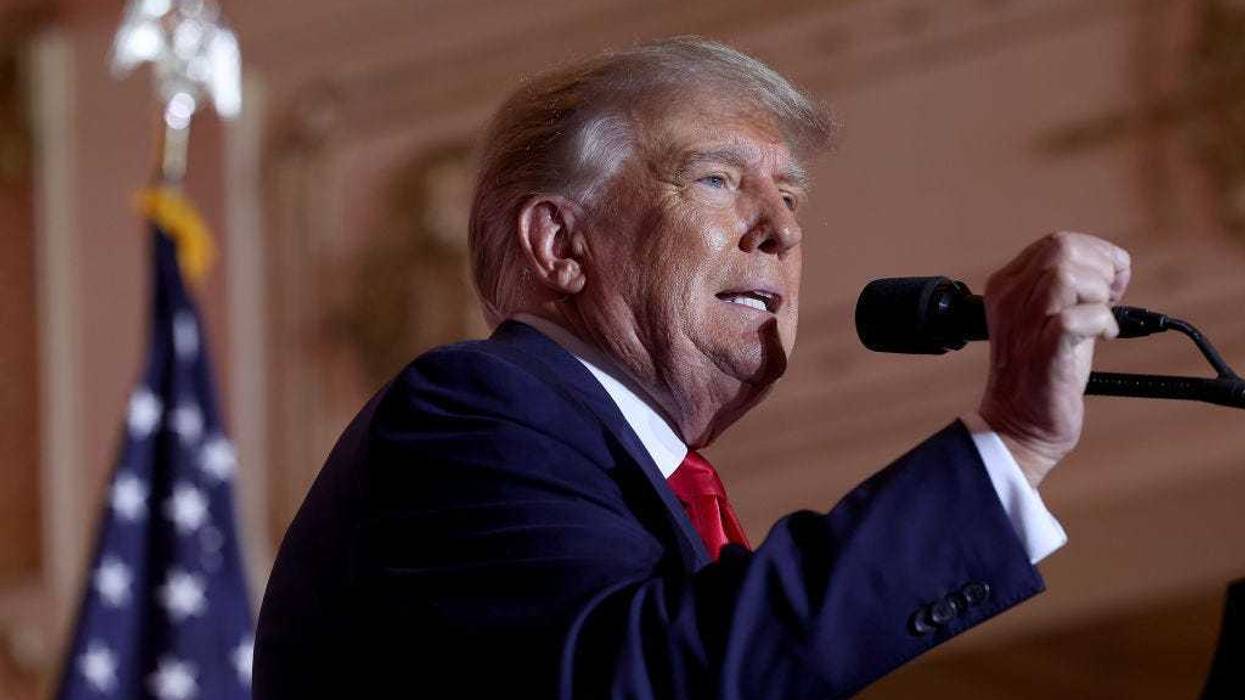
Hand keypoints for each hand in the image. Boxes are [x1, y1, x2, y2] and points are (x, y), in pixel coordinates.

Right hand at [978, 232, 1130, 487]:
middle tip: (1109, 298)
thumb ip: (1066, 288)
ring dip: (1099, 295)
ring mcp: (1024, 324)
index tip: (1109, 284)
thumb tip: (1110, 265)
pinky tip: (1103, 339)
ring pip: (1067, 275)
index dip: (1095, 254)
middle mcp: (1010, 299)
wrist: (1018, 422)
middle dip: (1100, 268)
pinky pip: (1078, 319)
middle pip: (1062, 248)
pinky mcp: (1043, 351)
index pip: (1055, 242)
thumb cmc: (1039, 371)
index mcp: (1006, 286)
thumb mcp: (1045, 316)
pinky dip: (1102, 323)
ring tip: (1102, 319)